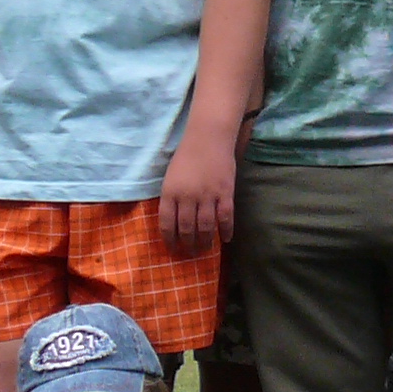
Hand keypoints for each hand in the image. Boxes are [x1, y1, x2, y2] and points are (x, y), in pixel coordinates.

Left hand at [159, 133, 238, 257]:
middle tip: (190, 253)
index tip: (172, 248)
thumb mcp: (170, 177)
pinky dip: (225, 231)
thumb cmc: (186, 156)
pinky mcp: (226, 193)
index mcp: (170, 192)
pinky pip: (226, 218)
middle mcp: (188, 197)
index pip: (167, 223)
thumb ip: (171, 198)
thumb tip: (174, 222)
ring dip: (205, 242)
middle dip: (188, 245)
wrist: (208, 138)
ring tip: (205, 250)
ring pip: (206, 227)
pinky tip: (225, 239)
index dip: (169, 239)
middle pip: (187, 229)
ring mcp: (208, 196)